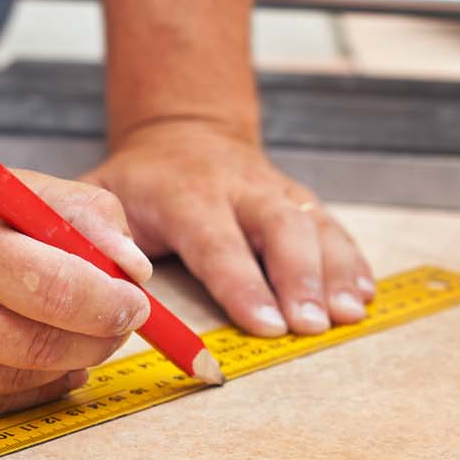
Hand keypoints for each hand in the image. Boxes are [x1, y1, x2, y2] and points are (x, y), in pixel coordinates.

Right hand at [0, 152, 152, 423]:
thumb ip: (78, 212)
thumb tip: (134, 269)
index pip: (51, 283)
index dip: (109, 302)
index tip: (135, 302)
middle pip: (39, 344)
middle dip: (97, 337)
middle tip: (116, 321)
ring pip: (17, 382)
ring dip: (62, 363)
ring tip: (67, 332)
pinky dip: (19, 387)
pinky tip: (23, 358)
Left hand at [83, 120, 374, 336]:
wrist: (184, 134)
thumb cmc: (140, 182)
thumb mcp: (100, 195)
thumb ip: (96, 233)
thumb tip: (109, 281)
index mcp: (186, 193)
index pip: (217, 241)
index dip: (242, 284)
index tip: (266, 324)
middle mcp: (239, 188)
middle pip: (280, 227)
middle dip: (301, 277)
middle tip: (312, 325)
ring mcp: (275, 191)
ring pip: (314, 225)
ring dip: (335, 272)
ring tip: (347, 315)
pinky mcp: (299, 200)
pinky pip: (332, 227)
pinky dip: (352, 261)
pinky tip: (364, 295)